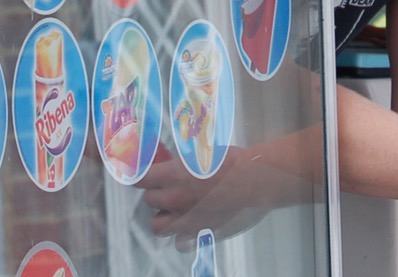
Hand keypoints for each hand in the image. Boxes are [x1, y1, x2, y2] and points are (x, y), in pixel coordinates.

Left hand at [136, 144, 277, 250]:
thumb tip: (171, 165)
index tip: (144, 174)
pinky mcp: (201, 234)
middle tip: (166, 187)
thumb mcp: (202, 153)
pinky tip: (188, 226)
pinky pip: (179, 243)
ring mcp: (187, 220)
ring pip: (157, 226)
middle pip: (149, 200)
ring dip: (162, 216)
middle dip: (155, 192)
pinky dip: (180, 237)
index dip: (141, 175)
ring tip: (173, 209)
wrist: (257, 180)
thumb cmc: (233, 162)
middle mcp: (175, 199)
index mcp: (173, 175)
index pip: (140, 178)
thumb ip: (181, 164)